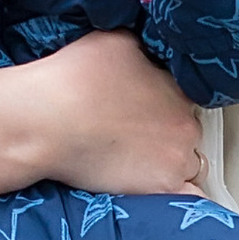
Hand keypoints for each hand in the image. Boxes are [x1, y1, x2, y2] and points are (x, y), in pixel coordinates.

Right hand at [0, 37, 206, 201]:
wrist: (46, 121)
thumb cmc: (76, 77)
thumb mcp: (119, 41)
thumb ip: (146, 50)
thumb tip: (152, 54)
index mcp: (180, 90)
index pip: (186, 98)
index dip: (165, 102)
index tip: (145, 108)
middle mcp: (187, 126)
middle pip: (188, 132)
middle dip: (169, 131)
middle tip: (137, 134)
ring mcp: (177, 161)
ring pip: (189, 163)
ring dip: (172, 161)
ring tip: (141, 161)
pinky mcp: (161, 190)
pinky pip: (191, 198)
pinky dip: (186, 195)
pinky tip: (168, 188)